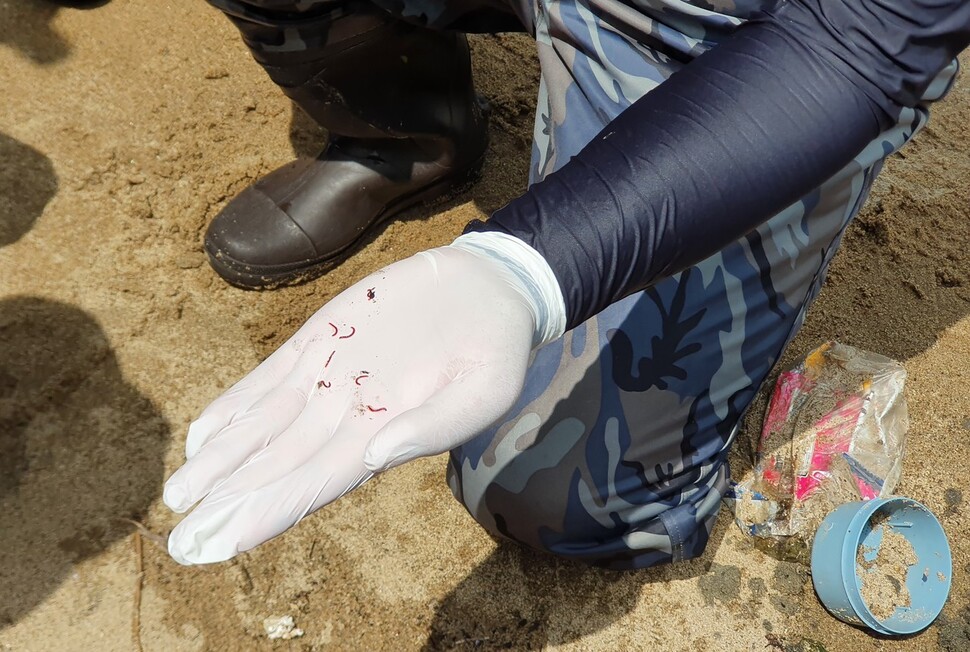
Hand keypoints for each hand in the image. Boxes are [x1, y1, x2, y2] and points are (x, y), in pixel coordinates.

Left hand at [164, 241, 554, 564]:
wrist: (488, 290)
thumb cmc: (495, 350)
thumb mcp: (485, 389)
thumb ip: (437, 424)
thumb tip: (376, 454)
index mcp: (384, 434)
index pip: (316, 483)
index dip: (268, 511)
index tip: (223, 540)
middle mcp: (347, 413)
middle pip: (278, 465)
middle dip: (231, 500)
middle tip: (182, 538)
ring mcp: (329, 374)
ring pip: (263, 425)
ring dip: (222, 460)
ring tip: (180, 494)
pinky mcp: (321, 336)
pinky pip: (268, 377)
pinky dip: (235, 405)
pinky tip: (203, 433)